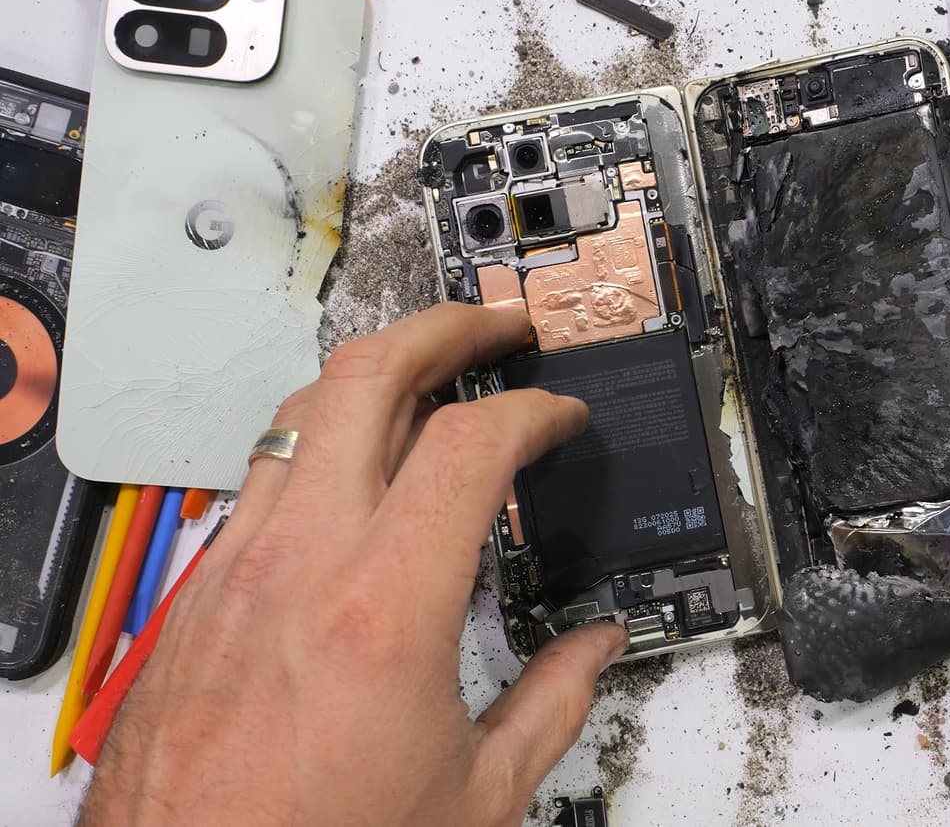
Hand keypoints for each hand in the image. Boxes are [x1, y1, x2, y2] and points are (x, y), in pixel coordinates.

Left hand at [79, 303, 626, 825]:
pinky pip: (263, 477)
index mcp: (384, 610)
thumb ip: (554, 705)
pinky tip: (355, 472)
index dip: (534, 410)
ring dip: (376, 375)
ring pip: (301, 413)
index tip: (559, 414)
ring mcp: (237, 570)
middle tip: (496, 326)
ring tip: (429, 376)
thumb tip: (596, 650)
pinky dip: (320, 443)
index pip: (470, 445)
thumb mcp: (475, 795)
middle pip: (367, 377)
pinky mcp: (198, 595)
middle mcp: (300, 566)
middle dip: (445, 329)